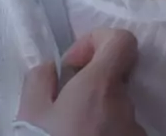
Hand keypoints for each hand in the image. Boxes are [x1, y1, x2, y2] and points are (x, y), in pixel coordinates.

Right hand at [16, 28, 147, 135]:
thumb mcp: (30, 115)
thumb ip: (39, 80)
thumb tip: (51, 66)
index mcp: (101, 86)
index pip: (123, 40)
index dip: (96, 41)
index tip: (73, 65)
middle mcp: (126, 103)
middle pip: (116, 77)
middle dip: (90, 85)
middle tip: (62, 108)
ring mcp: (135, 128)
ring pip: (117, 107)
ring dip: (95, 112)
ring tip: (69, 132)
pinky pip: (121, 128)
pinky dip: (104, 131)